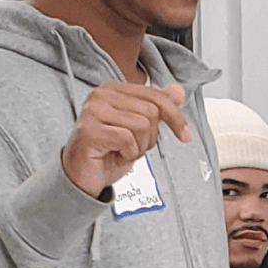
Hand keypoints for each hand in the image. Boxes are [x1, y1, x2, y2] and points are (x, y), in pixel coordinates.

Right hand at [60, 81, 191, 199]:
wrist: (82, 178)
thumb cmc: (108, 153)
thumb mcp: (139, 131)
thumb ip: (157, 108)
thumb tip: (177, 91)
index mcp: (113, 89)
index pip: (155, 96)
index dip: (175, 117)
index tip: (184, 135)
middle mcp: (101, 94)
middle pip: (151, 111)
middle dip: (150, 137)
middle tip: (133, 148)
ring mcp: (93, 110)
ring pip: (142, 125)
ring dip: (138, 147)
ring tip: (122, 152)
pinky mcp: (90, 130)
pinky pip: (127, 139)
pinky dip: (127, 154)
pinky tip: (114, 156)